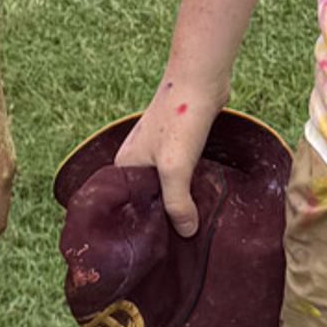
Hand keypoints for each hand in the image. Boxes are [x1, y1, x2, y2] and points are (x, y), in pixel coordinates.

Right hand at [114, 73, 221, 236]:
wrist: (200, 79)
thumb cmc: (181, 120)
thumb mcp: (175, 168)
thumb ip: (177, 203)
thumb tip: (186, 233)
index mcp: (124, 166)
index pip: (127, 207)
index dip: (142, 226)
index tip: (159, 247)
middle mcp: (136, 160)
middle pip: (147, 199)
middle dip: (162, 216)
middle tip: (181, 241)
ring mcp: (157, 152)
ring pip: (165, 187)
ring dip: (178, 202)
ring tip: (192, 226)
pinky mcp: (178, 146)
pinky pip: (180, 175)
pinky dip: (189, 188)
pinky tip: (202, 201)